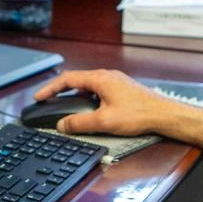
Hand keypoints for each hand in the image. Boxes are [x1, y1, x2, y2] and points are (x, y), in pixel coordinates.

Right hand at [32, 68, 182, 136]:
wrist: (163, 114)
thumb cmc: (139, 114)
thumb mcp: (104, 121)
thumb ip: (80, 123)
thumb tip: (63, 125)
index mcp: (99, 79)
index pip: (67, 79)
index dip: (50, 88)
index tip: (39, 97)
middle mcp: (106, 76)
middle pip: (76, 80)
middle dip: (59, 91)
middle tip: (47, 101)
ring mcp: (115, 82)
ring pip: (87, 85)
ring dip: (74, 94)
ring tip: (64, 106)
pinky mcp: (121, 89)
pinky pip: (98, 90)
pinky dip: (86, 97)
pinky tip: (88, 109)